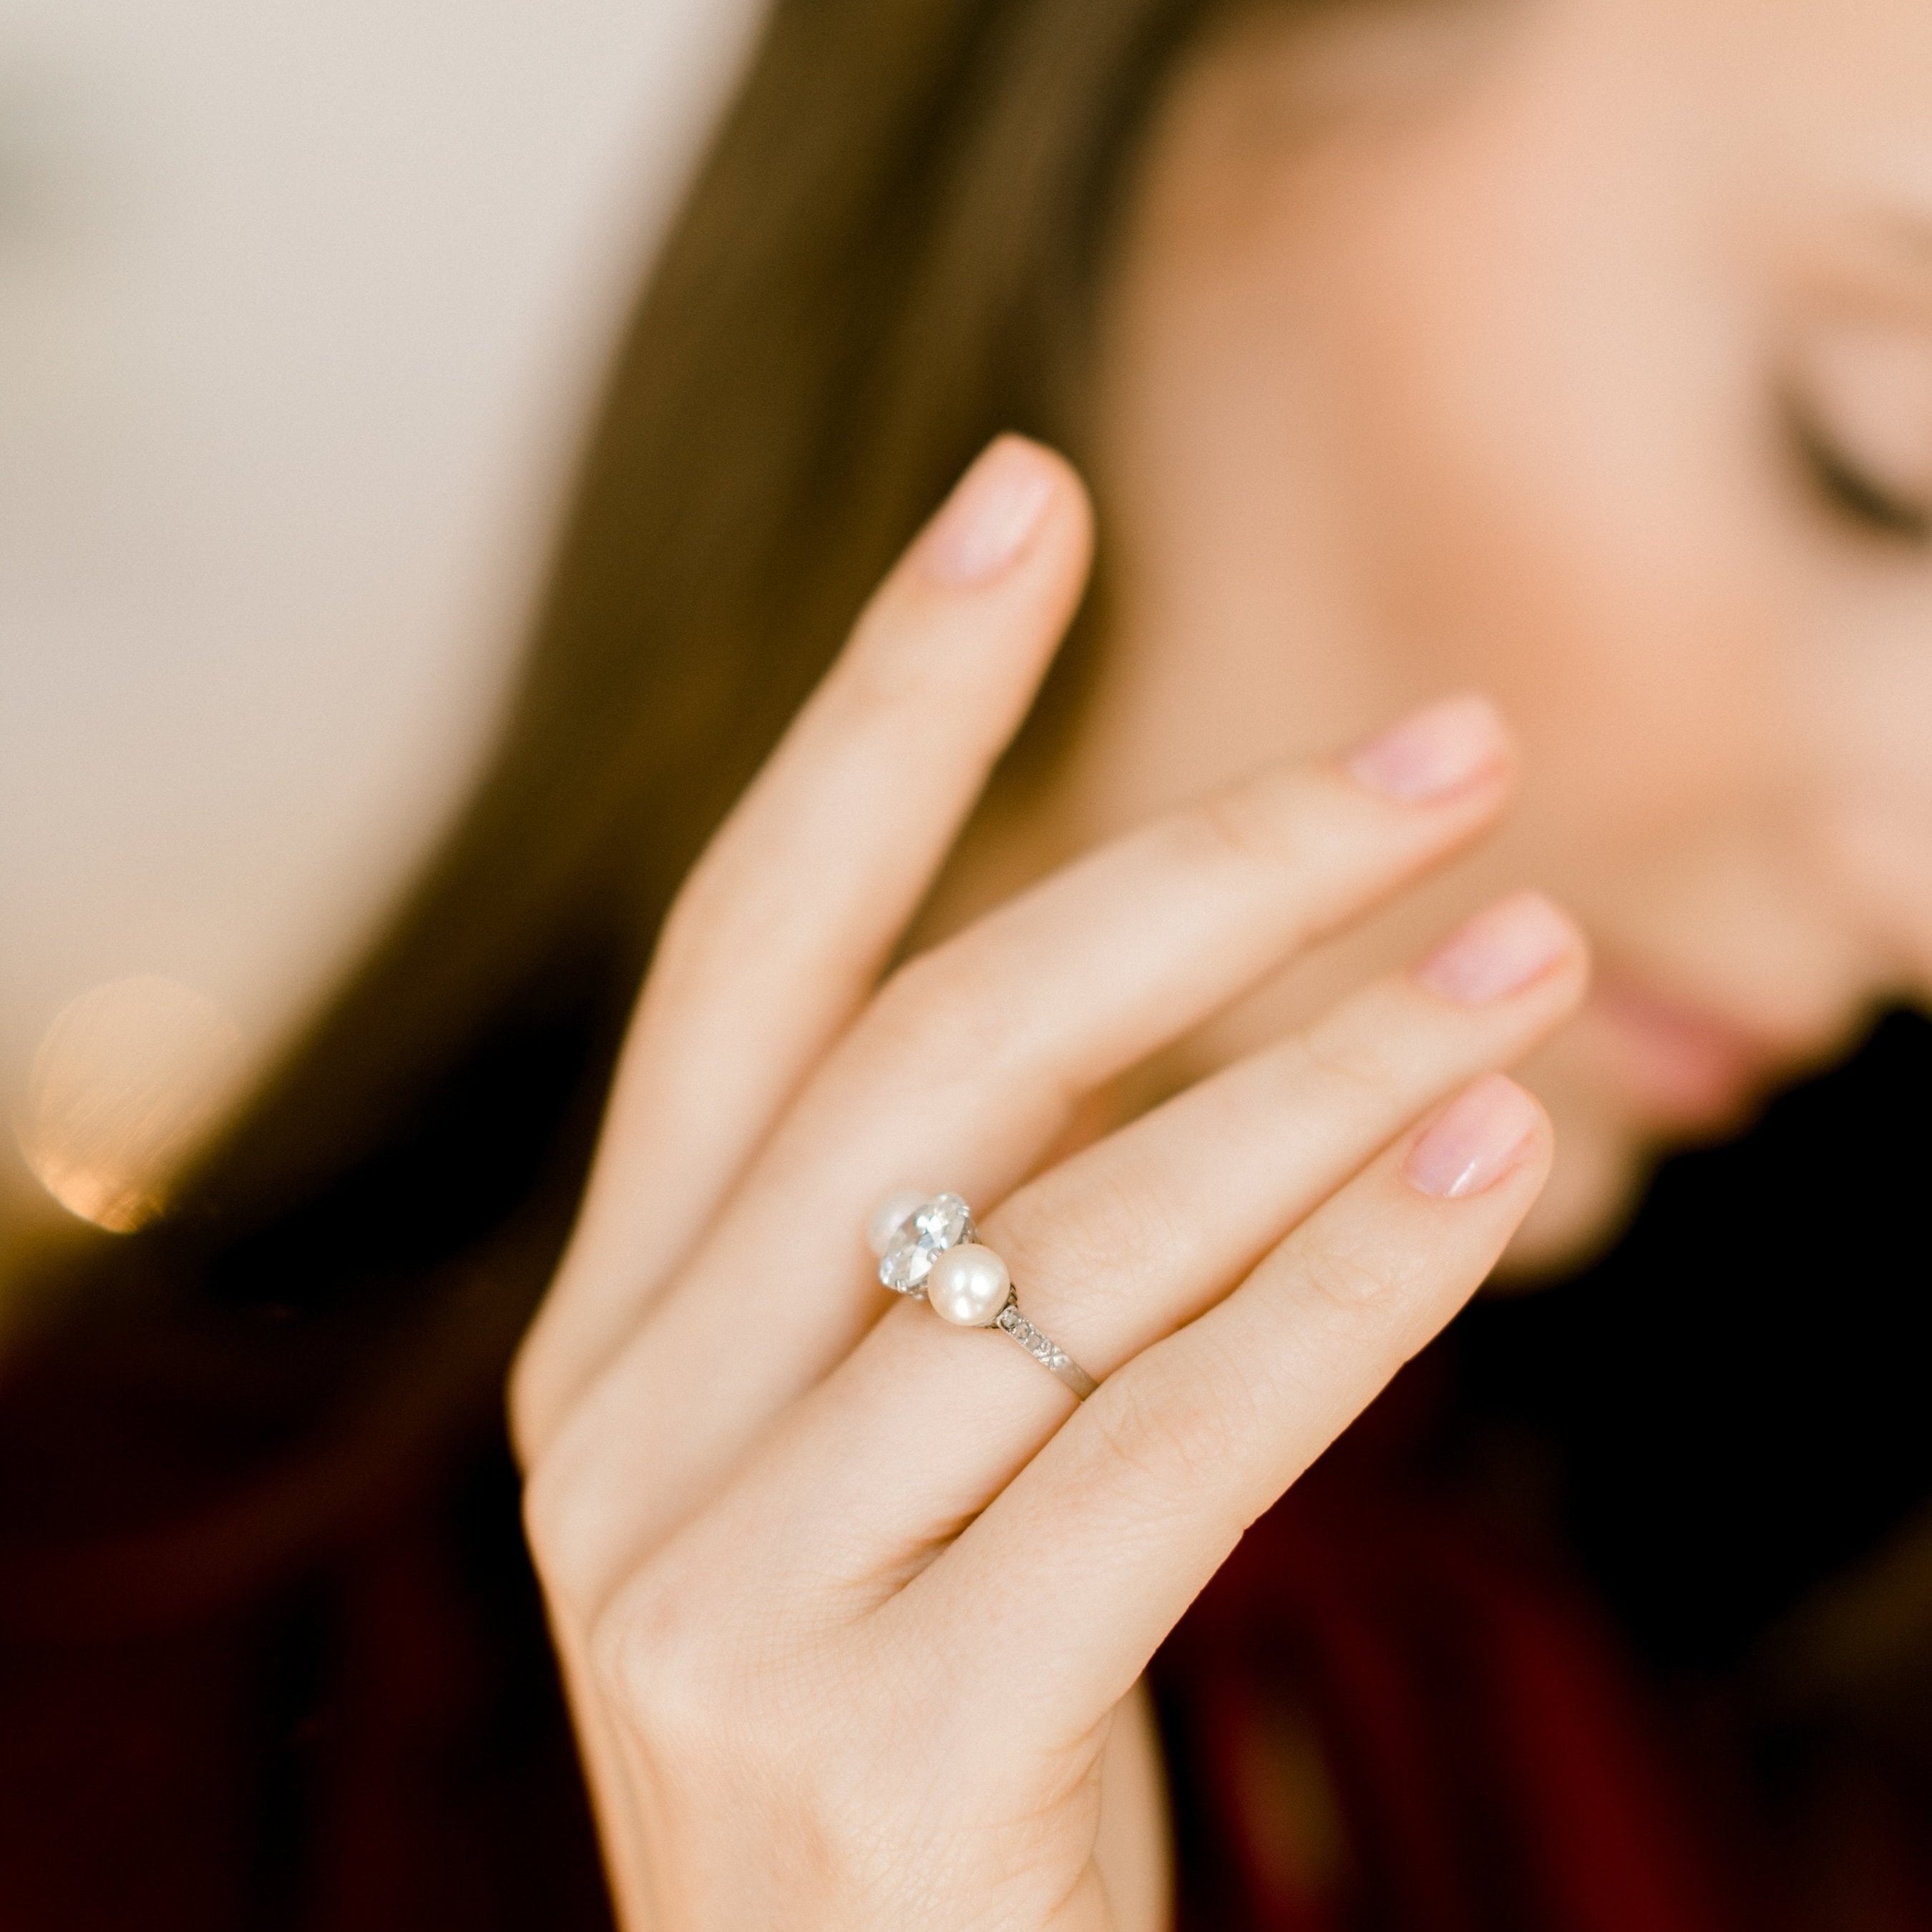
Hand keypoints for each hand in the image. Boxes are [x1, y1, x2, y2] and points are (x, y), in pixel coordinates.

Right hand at [510, 435, 1586, 1930]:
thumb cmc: (914, 1690)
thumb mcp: (885, 1441)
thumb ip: (956, 1217)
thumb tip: (1179, 969)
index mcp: (618, 1321)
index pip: (750, 943)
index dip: (886, 709)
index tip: (1021, 493)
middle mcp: (629, 1420)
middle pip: (940, 1054)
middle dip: (1203, 872)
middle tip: (1452, 753)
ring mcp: (721, 1587)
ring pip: (1078, 1242)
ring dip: (1333, 1082)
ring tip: (1531, 959)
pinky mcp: (878, 1733)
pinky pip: (1161, 1443)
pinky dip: (1344, 1292)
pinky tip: (1488, 1165)